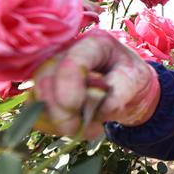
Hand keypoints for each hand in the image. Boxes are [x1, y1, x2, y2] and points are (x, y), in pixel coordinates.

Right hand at [31, 29, 159, 138]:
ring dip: (57, 121)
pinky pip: (35, 111)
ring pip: (37, 97)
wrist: (126, 87)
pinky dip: (51, 126)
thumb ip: (122, 90)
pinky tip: (74, 128)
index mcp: (94, 44)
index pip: (72, 61)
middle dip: (60, 112)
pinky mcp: (44, 90)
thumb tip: (101, 109)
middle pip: (46, 79)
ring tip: (87, 128)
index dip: (68, 87)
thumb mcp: (138, 79)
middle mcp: (66, 52)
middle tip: (82, 129)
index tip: (75, 109)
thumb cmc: (131, 77)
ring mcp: (52, 70)